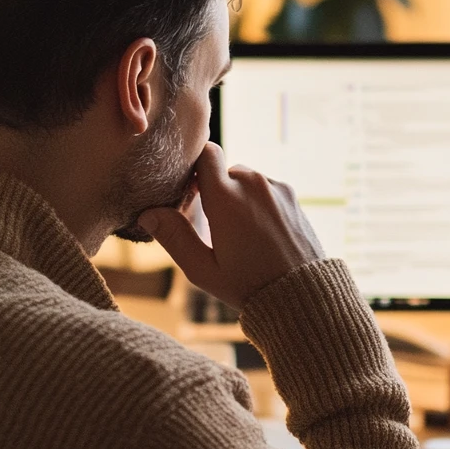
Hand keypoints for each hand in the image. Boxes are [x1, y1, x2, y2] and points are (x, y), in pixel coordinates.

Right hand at [137, 142, 324, 309]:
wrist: (302, 295)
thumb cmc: (248, 286)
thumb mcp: (204, 269)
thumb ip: (174, 237)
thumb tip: (147, 213)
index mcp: (226, 197)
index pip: (205, 153)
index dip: (195, 166)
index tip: (191, 189)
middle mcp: (253, 184)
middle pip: (225, 171)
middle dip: (217, 190)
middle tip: (216, 225)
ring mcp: (276, 188)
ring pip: (247, 180)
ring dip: (240, 197)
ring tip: (243, 234)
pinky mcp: (292, 197)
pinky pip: (267, 189)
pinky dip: (261, 203)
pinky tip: (263, 234)